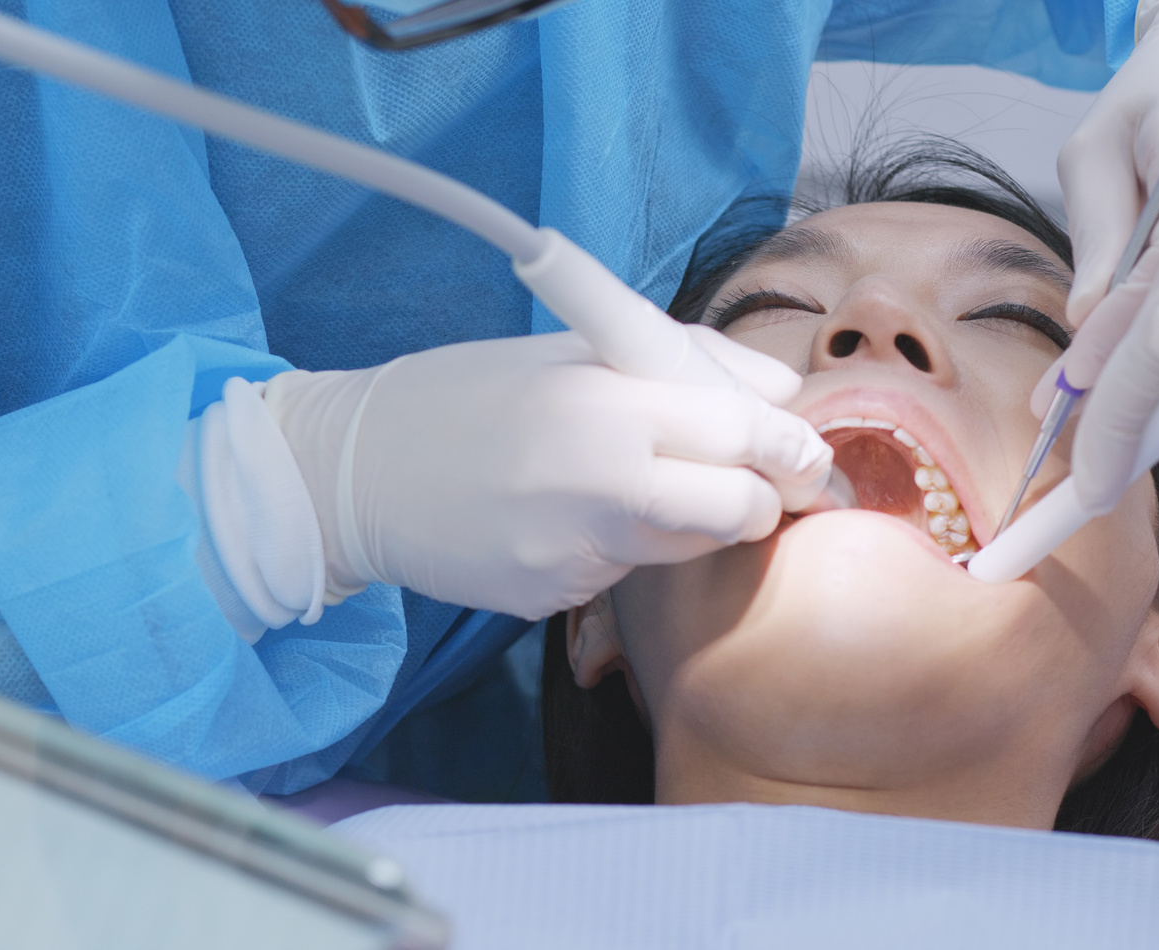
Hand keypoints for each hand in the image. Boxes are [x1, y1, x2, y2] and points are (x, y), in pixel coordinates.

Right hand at [263, 327, 830, 619]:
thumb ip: (683, 364)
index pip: (748, 431)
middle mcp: (598, 480)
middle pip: (740, 508)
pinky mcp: (549, 599)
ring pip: (690, 549)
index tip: (802, 449)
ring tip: (641, 485)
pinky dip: (623, 548)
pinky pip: (623, 575)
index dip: (792, 446)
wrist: (356, 470)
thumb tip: (782, 390)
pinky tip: (570, 518)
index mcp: (607, 401)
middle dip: (764, 499)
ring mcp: (573, 551)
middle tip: (758, 484)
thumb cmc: (469, 394)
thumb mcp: (574, 349)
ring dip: (696, 522)